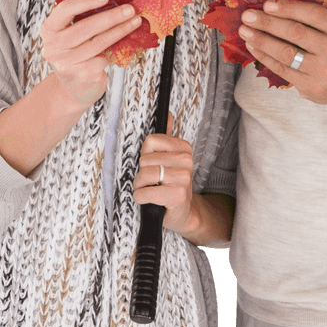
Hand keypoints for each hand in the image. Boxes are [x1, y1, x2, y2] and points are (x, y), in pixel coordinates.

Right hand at [40, 0, 140, 108]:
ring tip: (135, 22)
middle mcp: (53, 46)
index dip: (86, 1)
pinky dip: (116, 49)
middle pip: (85, 27)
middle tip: (130, 9)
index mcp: (49, 29)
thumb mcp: (70, 34)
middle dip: (111, 16)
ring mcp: (66, 63)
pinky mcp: (81, 75)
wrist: (74, 87)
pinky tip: (125, 44)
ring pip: (98, 42)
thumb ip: (83, 18)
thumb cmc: (77, 52)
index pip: (65, 9)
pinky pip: (103, 58)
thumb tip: (114, 0)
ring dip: (120, 30)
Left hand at [133, 114, 195, 234]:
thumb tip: (168, 113)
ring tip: (149, 190)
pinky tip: (147, 200)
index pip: (150, 141)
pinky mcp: (177, 195)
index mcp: (184, 148)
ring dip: (140, 186)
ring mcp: (184, 178)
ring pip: (145, 174)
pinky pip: (145, 192)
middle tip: (153, 181)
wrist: (181, 213)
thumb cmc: (170, 184)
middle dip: (142, 173)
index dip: (145, 155)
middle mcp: (186, 160)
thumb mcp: (169, 159)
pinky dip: (140, 197)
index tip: (154, 164)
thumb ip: (166, 137)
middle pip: (145, 159)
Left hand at [239, 0, 326, 103]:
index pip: (315, 16)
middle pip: (297, 34)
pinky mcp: (311, 87)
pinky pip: (282, 69)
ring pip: (286, 53)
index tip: (268, 4)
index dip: (290, 9)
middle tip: (248, 16)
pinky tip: (253, 46)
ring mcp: (324, 72)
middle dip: (268, 23)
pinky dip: (264, 56)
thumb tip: (276, 3)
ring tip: (245, 30)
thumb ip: (315, 18)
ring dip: (261, 40)